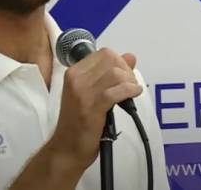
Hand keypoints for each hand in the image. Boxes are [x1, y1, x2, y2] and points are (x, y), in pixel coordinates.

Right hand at [49, 48, 141, 169]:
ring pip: (115, 73)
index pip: (104, 53)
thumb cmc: (78, 122)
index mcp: (73, 72)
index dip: (120, 62)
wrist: (66, 147)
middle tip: (130, 84)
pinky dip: (130, 91)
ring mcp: (82, 92)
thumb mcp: (91, 93)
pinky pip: (116, 91)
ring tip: (132, 92)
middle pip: (111, 59)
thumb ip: (108, 73)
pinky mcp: (92, 107)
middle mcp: (76, 78)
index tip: (124, 76)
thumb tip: (130, 56)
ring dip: (130, 81)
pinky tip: (134, 95)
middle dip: (126, 70)